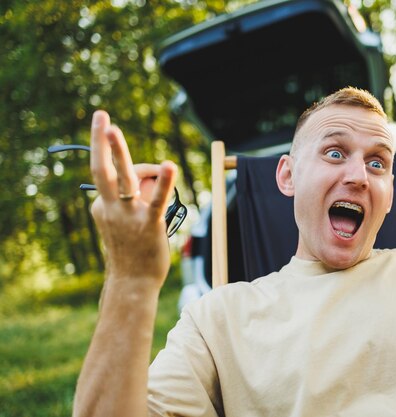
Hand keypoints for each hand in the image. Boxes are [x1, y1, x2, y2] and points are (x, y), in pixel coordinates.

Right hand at [89, 110, 176, 286]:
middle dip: (99, 141)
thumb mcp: (124, 222)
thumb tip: (156, 174)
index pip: (115, 175)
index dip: (137, 171)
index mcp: (100, 206)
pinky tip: (169, 166)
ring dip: (119, 152)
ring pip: (123, 178)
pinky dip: (163, 182)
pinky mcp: (149, 224)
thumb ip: (135, 197)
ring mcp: (127, 216)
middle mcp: (109, 208)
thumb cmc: (131, 251)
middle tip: (100, 116)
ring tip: (111, 128)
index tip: (150, 175)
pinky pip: (156, 200)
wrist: (133, 283)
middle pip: (102, 169)